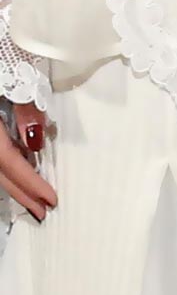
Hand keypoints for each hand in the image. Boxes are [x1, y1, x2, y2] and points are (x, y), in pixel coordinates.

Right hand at [0, 102, 56, 223]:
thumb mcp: (13, 80)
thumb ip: (25, 107)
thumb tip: (35, 141)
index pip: (7, 161)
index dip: (29, 182)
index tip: (51, 200)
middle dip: (21, 193)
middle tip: (42, 213)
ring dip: (13, 184)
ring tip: (32, 199)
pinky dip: (6, 167)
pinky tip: (19, 170)